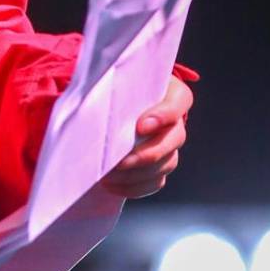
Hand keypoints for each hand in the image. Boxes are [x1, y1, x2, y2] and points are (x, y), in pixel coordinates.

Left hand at [100, 73, 194, 198]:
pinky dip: (136, 187)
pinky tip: (113, 185)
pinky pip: (156, 181)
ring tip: (110, 175)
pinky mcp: (160, 165)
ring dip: (138, 174)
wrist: (114, 105)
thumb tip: (90, 102)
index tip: (141, 126)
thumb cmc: (117, 89)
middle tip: (121, 162)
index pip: (179, 101)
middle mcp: (176, 121)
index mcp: (171, 94)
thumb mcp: (118, 83)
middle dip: (147, 154)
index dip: (164, 116)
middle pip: (175, 139)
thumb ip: (116, 89)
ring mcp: (170, 145)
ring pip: (166, 163)